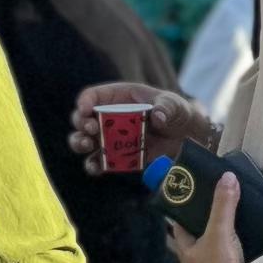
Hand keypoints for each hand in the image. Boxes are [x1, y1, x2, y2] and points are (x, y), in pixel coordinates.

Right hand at [69, 80, 199, 170]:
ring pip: (83, 140)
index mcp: (117, 97)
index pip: (92, 95)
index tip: (86, 110)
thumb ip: (166, 108)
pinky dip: (93, 165)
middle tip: (91, 129)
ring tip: (87, 145)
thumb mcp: (173, 104)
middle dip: (81, 123)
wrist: (183, 136)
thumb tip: (158, 117)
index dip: (85, 101)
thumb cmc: (174, 111)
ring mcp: (109, 137)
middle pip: (82, 118)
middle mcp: (107, 117)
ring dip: (79, 143)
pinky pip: (98, 162)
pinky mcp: (115, 156)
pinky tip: (96, 167)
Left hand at [167, 165, 244, 262]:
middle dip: (198, 235)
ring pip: (206, 261)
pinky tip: (236, 259)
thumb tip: (227, 176)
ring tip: (226, 236)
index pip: (178, 232)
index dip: (181, 219)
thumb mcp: (221, 232)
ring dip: (212, 251)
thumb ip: (224, 205)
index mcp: (187, 254)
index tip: (188, 205)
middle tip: (210, 219)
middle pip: (192, 247)